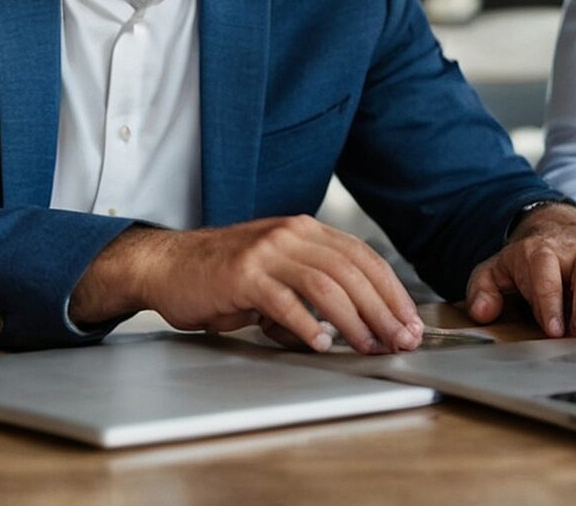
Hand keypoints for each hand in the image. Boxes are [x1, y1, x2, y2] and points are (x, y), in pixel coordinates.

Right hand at [70, 216, 423, 354]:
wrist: (166, 265)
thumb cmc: (220, 274)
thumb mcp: (276, 271)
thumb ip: (312, 287)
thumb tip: (357, 323)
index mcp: (302, 230)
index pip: (362, 256)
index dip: (391, 290)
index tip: (409, 321)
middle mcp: (289, 234)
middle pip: (352, 270)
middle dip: (383, 308)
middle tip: (401, 339)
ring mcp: (265, 252)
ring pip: (327, 283)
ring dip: (355, 319)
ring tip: (369, 345)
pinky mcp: (242, 275)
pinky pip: (284, 301)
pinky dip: (308, 325)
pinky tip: (321, 344)